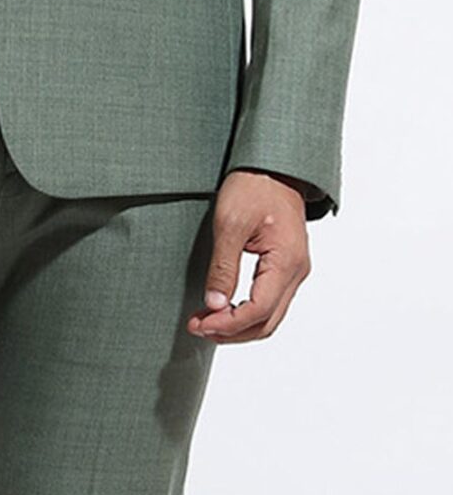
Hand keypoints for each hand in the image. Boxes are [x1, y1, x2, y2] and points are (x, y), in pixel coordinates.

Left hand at [186, 169, 310, 343]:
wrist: (273, 163)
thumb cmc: (254, 186)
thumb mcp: (230, 223)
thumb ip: (224, 267)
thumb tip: (214, 306)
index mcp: (286, 262)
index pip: (258, 311)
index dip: (228, 324)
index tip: (200, 325)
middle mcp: (296, 271)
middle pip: (267, 321)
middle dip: (232, 331)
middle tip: (198, 327)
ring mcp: (294, 268)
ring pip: (270, 314)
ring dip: (240, 324)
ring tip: (207, 321)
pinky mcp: (286, 264)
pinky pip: (271, 299)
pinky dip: (248, 311)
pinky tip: (226, 307)